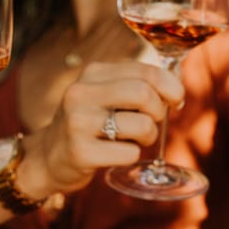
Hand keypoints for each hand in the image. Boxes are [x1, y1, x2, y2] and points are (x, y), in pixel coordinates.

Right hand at [22, 61, 184, 196]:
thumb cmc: (92, 123)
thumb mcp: (109, 95)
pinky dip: (132, 156)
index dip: (172, 87)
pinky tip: (115, 154)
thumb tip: (178, 80)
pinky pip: (130, 153)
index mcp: (93, 73)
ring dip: (148, 136)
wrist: (49, 157)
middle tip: (151, 122)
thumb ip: (141, 83)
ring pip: (142, 125)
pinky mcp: (79, 152)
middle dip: (159, 112)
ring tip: (133, 140)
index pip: (147, 71)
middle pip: (145, 95)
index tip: (176, 100)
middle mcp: (81, 93)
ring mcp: (77, 122)